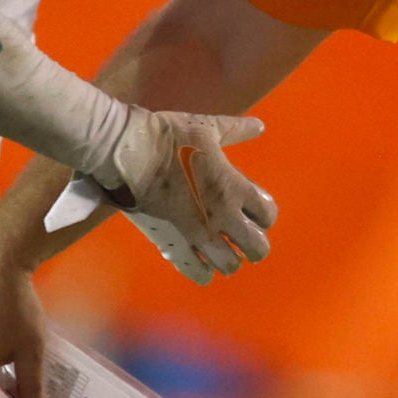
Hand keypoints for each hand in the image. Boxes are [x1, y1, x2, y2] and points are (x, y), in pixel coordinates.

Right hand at [109, 108, 277, 284]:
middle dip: (255, 245)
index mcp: (234, 187)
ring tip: (225, 252)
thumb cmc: (170, 136)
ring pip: (229, 264)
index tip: (256, 211)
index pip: (267, 214)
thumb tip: (259, 125)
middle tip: (246, 239)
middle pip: (257, 247)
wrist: (130, 153)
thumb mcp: (208, 128)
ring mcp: (198, 232)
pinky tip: (203, 269)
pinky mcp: (173, 241)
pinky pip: (194, 270)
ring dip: (230, 260)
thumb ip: (236, 129)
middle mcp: (222, 214)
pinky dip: (202, 273)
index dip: (265, 214)